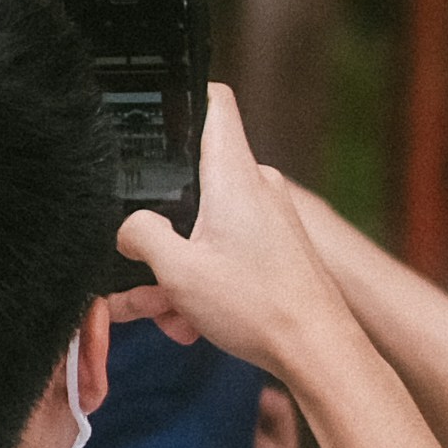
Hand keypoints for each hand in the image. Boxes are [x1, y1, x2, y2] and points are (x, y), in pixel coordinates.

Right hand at [116, 83, 363, 378]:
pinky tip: (191, 323)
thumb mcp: (178, 271)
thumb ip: (141, 236)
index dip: (182, 96)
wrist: (318, 350)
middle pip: (192, 183)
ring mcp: (269, 217)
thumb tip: (129, 229)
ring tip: (168, 315)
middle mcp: (256, 187)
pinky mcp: (276, 246)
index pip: (213, 102)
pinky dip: (204, 282)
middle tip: (141, 274)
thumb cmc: (258, 306)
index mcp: (234, 175)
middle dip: (160, 231)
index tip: (150, 114)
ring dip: (178, 270)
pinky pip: (226, 251)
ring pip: (204, 228)